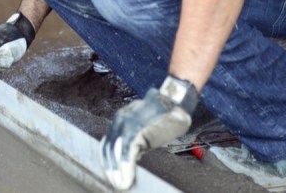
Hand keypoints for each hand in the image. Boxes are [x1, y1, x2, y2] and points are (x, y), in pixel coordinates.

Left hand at [100, 75, 198, 189]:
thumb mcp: (147, 129)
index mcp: (122, 119)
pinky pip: (127, 152)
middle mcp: (121, 120)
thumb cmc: (166, 114)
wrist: (177, 101)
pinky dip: (125, 167)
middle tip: (114, 181)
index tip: (111, 174)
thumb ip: (137, 141)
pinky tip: (126, 178)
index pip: (108, 144)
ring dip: (116, 170)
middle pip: (108, 148)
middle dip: (110, 168)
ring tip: (119, 183)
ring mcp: (128, 124)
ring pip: (115, 151)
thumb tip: (131, 158)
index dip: (108, 161)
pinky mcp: (137, 129)